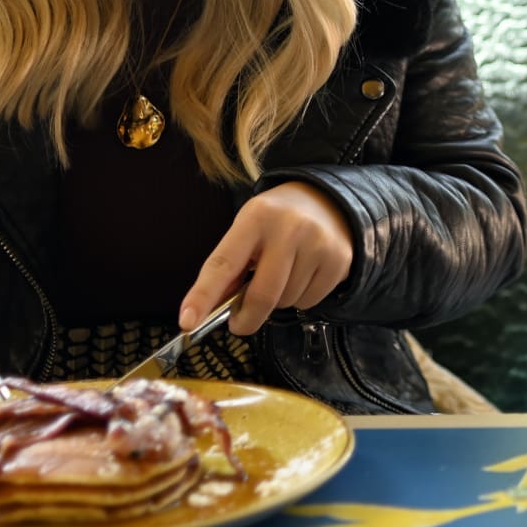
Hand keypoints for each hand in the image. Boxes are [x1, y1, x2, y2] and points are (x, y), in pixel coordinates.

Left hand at [181, 181, 353, 336]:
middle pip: (262, 295)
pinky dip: (301, 299)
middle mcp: (289, 228)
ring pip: (286, 302)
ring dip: (277, 302)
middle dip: (246, 319)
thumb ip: (229, 268)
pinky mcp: (339, 260)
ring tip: (283, 276)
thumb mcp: (247, 231)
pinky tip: (304, 275)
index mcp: (256, 217)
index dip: (203, 295)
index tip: (187, 321)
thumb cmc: (276, 222)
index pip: (224, 262)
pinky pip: (309, 302)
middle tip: (239, 323)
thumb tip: (208, 311)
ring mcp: (318, 244)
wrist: (328, 202)